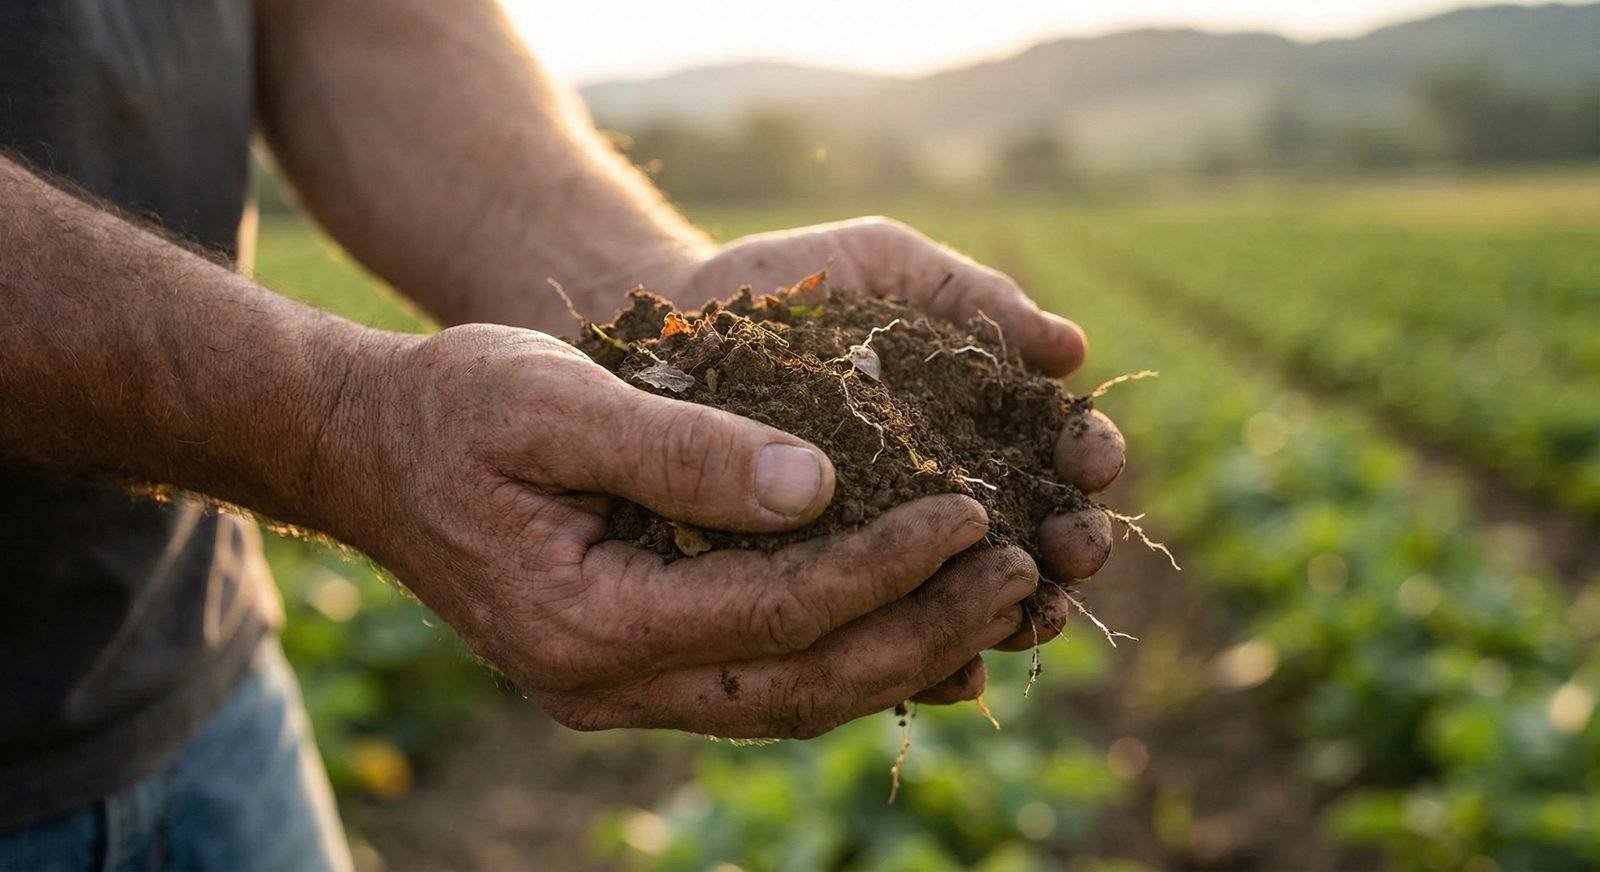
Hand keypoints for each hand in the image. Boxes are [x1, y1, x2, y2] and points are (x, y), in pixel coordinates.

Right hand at [319, 325, 1038, 737]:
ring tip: (996, 600)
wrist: (368, 452)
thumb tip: (822, 488)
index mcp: (587, 621)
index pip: (776, 611)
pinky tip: (917, 622)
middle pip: (802, 683)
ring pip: (791, 702)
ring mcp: (617, 691)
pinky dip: (847, 658)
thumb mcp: (555, 401)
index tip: (973, 513)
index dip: (885, 567)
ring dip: (901, 655)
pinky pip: (762, 685)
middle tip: (1020, 574)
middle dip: (922, 631)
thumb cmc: (454, 406)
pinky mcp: (633, 670)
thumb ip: (682, 451)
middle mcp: (605, 684)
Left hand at [662, 217, 1128, 668]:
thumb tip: (1072, 349)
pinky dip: (927, 660)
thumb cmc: (795, 282)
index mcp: (980, 415)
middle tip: (1075, 551)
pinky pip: (886, 634)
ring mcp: (893, 542)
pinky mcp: (831, 583)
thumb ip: (975, 297)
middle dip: (1068, 545)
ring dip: (1014, 612)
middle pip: (1034, 531)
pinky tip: (953, 671)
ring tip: (1030, 618)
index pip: (1057, 446)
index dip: (1086, 455)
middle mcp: (949, 487)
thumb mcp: (888, 267)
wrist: (680, 316)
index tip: (1094, 459)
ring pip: (972, 594)